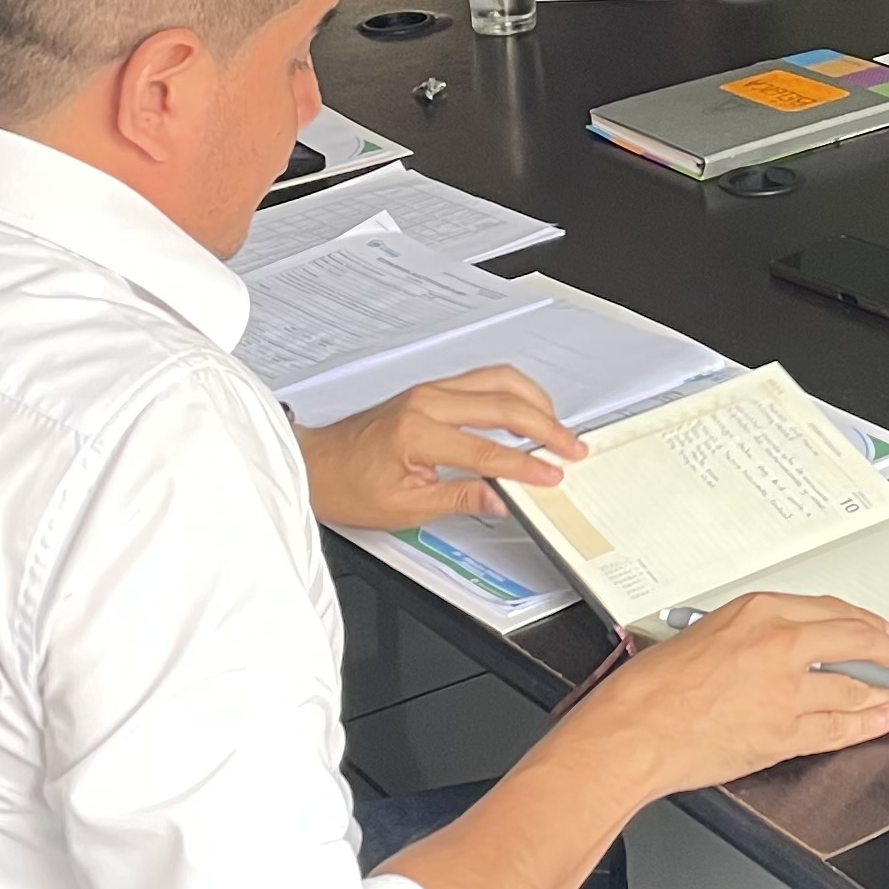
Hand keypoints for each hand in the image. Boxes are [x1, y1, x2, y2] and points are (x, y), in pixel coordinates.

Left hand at [298, 367, 587, 531]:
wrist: (317, 464)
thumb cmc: (348, 485)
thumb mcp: (405, 508)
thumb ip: (460, 499)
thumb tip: (502, 498)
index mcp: (419, 433)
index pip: (489, 450)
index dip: (527, 465)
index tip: (553, 476)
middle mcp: (427, 402)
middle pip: (504, 404)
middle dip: (545, 427)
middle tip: (571, 448)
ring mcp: (429, 390)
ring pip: (498, 380)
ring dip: (535, 402)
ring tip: (557, 428)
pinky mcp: (430, 390)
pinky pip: (483, 380)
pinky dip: (514, 392)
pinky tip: (528, 410)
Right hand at [559, 592, 888, 795]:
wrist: (633, 731)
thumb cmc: (650, 689)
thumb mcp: (702, 634)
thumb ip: (748, 634)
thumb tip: (780, 643)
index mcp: (756, 611)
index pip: (830, 610)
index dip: (862, 623)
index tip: (875, 630)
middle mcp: (778, 643)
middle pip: (856, 640)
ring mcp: (786, 689)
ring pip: (857, 684)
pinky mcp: (785, 731)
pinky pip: (840, 726)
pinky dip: (868, 723)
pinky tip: (883, 719)